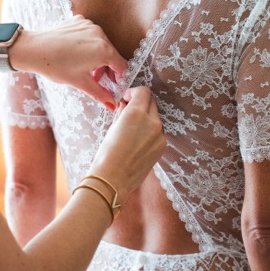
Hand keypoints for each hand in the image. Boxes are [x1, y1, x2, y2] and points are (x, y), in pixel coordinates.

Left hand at [11, 15, 126, 109]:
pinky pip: (90, 34)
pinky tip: (76, 54)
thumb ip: (100, 94)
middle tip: (96, 80)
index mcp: (104, 49)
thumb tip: (112, 104)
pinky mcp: (79, 20)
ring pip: (101, 43)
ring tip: (85, 69)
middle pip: (112, 54)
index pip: (122, 65)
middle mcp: (100, 34)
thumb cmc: (55, 66)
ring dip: (97, 57)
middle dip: (107, 68)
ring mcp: (89, 25)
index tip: (116, 86)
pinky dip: (88, 44)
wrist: (33, 49)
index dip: (121, 78)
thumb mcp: (80, 83)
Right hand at [89, 87, 164, 205]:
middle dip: (141, 104)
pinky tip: (136, 143)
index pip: (144, 91)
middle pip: (151, 103)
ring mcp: (159, 135)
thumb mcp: (112, 127)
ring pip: (155, 118)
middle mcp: (152, 122)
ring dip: (146, 118)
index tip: (127, 99)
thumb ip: (122, 112)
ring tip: (131, 131)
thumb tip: (126, 104)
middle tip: (128, 113)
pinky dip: (149, 132)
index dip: (134, 92)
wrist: (112, 178)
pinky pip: (157, 133)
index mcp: (137, 113)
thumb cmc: (107, 153)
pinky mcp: (162, 147)